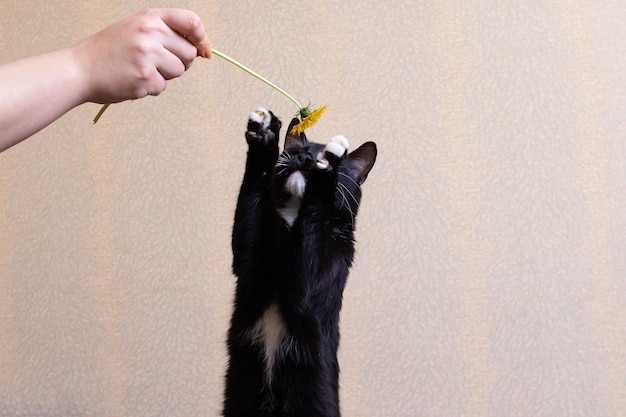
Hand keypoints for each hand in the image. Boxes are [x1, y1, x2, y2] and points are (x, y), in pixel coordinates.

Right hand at [73, 8, 210, 103]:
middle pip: (189, 53)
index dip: (202, 38)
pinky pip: (163, 87)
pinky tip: (132, 79)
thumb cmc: (110, 51)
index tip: (204, 50)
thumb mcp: (137, 28)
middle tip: (156, 62)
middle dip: (179, 61)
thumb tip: (202, 49)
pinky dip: (150, 87)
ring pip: (179, 71)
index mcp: (150, 18)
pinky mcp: (145, 77)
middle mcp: (151, 33)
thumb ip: (166, 33)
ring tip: (140, 68)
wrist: (80, 69)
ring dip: (164, 75)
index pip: (192, 22)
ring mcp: (148, 55)